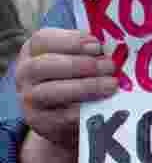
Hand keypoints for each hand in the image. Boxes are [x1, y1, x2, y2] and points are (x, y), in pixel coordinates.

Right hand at [16, 29, 117, 149]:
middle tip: (110, 67)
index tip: (98, 46)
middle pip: (44, 65)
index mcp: (33, 51)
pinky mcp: (40, 122)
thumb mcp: (76, 59)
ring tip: (112, 85)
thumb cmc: (73, 78)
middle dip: (81, 64)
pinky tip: (104, 105)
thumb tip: (116, 49)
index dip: (71, 41)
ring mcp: (29, 99)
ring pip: (51, 91)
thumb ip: (90, 52)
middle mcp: (25, 73)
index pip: (42, 40)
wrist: (63, 119)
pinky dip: (85, 110)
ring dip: (86, 86)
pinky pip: (63, 116)